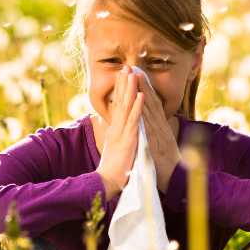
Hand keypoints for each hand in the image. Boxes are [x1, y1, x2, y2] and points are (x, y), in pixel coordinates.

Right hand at [96, 66, 144, 197]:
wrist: (107, 182)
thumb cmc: (113, 168)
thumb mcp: (115, 148)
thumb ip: (116, 136)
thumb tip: (115, 129)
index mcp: (115, 129)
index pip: (117, 105)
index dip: (120, 89)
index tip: (122, 75)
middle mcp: (117, 128)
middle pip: (120, 101)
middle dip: (123, 83)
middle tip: (125, 66)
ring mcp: (122, 132)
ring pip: (126, 107)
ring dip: (130, 89)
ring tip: (132, 73)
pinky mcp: (128, 139)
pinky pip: (134, 120)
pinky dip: (138, 107)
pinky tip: (141, 95)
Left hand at [134, 71, 181, 193]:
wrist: (177, 181)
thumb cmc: (167, 164)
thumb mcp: (161, 144)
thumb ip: (156, 132)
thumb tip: (151, 122)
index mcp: (160, 127)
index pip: (152, 104)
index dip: (144, 88)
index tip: (136, 74)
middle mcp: (161, 127)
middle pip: (151, 102)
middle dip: (143, 85)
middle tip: (134, 68)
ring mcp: (160, 134)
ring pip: (151, 111)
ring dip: (143, 94)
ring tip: (136, 78)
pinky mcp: (158, 144)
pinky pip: (150, 128)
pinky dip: (146, 115)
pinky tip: (141, 105)